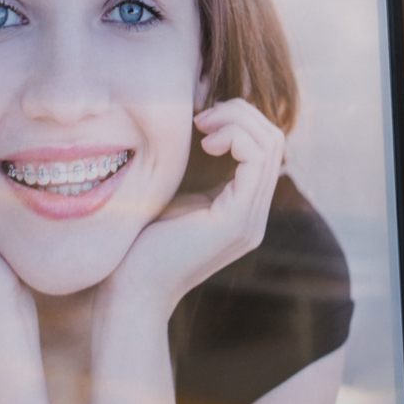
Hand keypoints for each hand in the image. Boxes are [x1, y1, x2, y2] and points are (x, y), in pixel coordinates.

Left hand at [96, 99, 283, 322]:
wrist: (129, 290)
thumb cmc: (139, 243)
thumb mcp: (176, 196)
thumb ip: (196, 171)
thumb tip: (202, 123)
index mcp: (242, 208)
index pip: (266, 147)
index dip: (240, 119)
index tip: (201, 120)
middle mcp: (254, 215)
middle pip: (274, 140)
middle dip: (241, 113)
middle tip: (202, 118)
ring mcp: (250, 220)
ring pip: (270, 145)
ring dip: (237, 121)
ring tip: (203, 127)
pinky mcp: (237, 221)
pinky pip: (256, 161)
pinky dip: (235, 137)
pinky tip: (206, 143)